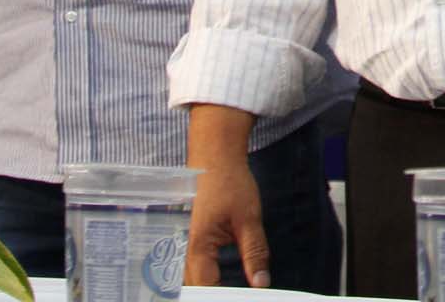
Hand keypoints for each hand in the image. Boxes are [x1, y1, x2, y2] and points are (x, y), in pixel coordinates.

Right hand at [185, 153, 270, 288]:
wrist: (215, 157)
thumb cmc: (230, 182)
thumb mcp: (249, 219)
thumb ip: (255, 252)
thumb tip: (261, 283)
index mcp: (197, 246)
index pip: (206, 287)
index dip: (222, 297)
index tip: (243, 297)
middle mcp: (184, 249)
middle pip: (194, 287)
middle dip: (212, 295)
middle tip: (238, 295)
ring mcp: (183, 245)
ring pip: (190, 280)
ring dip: (206, 289)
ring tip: (228, 292)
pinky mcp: (189, 240)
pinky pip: (192, 269)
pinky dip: (204, 279)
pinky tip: (217, 285)